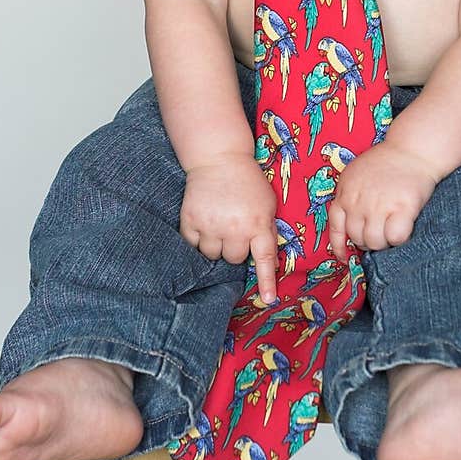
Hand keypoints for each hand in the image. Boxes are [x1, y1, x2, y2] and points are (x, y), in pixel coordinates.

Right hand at [180, 152, 279, 302]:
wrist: (219, 158)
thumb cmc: (248, 182)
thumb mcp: (267, 204)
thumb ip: (268, 232)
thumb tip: (270, 263)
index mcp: (257, 224)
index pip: (264, 259)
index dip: (267, 282)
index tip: (268, 300)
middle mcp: (234, 227)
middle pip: (233, 259)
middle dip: (234, 249)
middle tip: (234, 229)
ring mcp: (210, 225)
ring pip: (212, 256)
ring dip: (216, 245)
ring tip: (218, 224)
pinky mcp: (190, 220)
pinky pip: (193, 245)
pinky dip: (198, 239)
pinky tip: (204, 222)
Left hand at [327, 142, 440, 261]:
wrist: (412, 150)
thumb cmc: (385, 163)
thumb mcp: (355, 175)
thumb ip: (348, 197)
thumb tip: (348, 228)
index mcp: (345, 193)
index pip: (336, 227)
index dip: (340, 246)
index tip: (344, 257)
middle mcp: (359, 201)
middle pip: (357, 239)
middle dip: (368, 241)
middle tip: (380, 232)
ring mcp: (379, 205)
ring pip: (375, 242)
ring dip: (384, 242)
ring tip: (391, 230)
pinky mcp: (402, 208)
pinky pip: (396, 237)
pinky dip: (399, 238)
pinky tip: (403, 228)